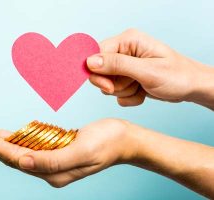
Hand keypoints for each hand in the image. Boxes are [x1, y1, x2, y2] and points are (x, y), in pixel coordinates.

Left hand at [0, 119, 136, 186]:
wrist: (125, 140)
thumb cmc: (108, 142)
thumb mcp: (82, 150)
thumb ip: (52, 160)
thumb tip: (22, 162)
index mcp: (54, 172)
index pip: (16, 158)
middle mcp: (50, 170)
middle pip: (14, 156)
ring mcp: (55, 162)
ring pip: (22, 152)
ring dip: (2, 143)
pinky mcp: (59, 152)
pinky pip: (33, 147)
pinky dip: (20, 139)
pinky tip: (11, 134)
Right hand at [87, 29, 213, 107]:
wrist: (192, 87)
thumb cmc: (177, 75)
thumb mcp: (147, 71)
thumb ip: (117, 65)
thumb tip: (90, 62)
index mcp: (128, 40)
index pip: (97, 54)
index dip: (98, 72)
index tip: (109, 86)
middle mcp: (124, 51)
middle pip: (100, 71)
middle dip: (114, 84)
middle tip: (132, 86)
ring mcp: (125, 65)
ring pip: (107, 84)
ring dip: (124, 91)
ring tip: (142, 87)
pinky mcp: (127, 78)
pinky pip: (116, 92)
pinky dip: (129, 97)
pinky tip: (143, 92)